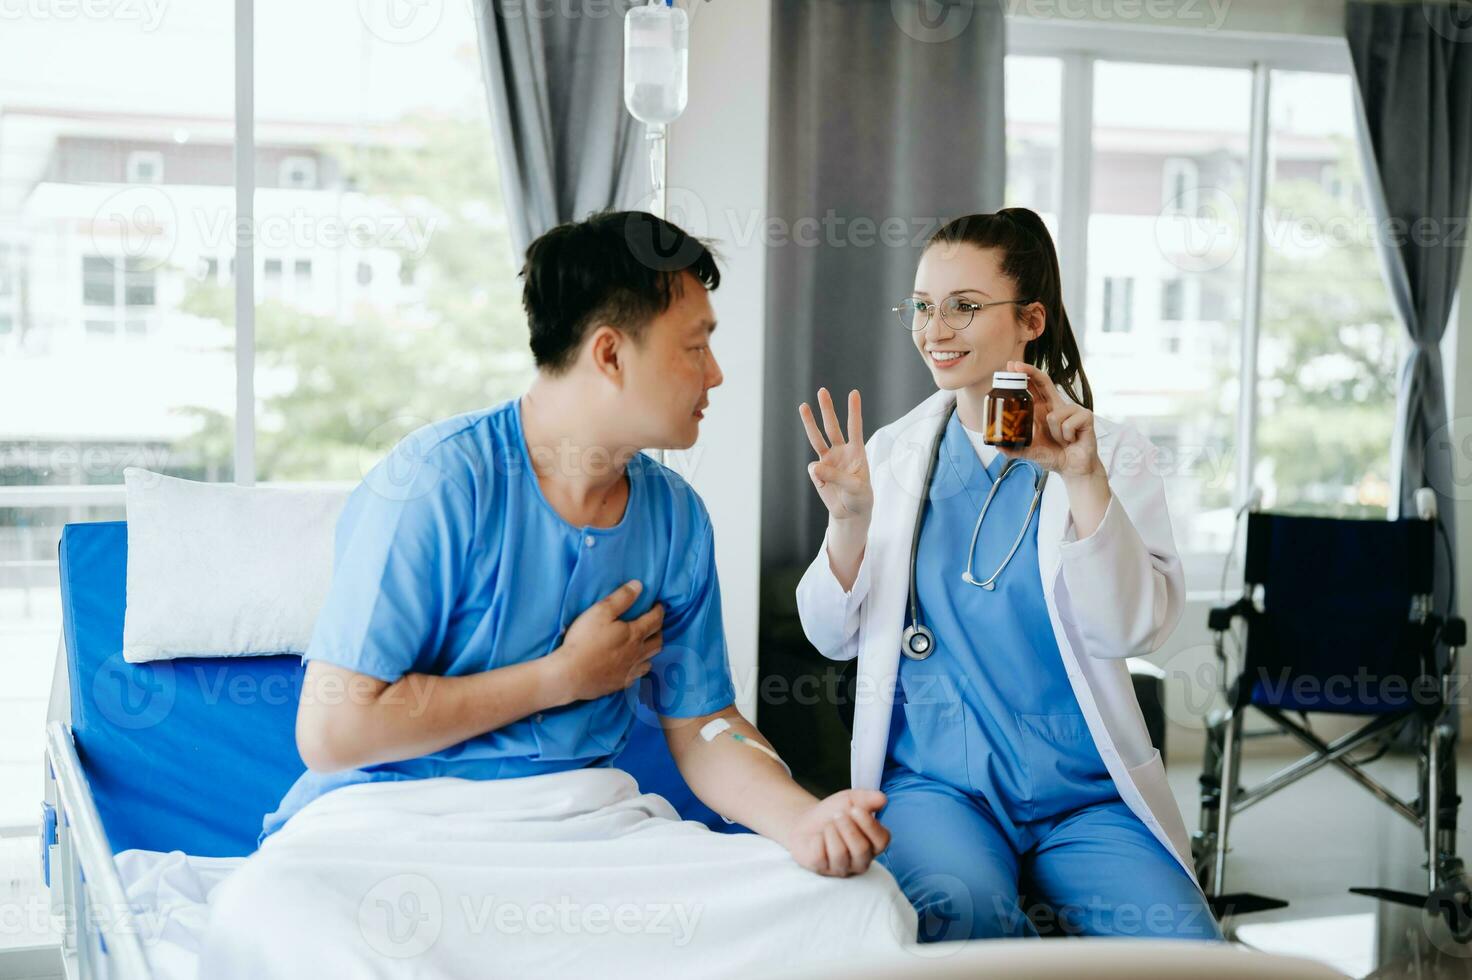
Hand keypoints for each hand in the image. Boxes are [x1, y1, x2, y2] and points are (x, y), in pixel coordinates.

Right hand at [547, 581, 662, 703]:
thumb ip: (621, 598)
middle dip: (658, 630)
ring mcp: (630, 671)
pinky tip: (632, 665)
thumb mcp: (600, 612)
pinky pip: (638, 675)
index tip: (658, 605)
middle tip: (653, 623)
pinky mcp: (621, 684)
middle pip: (658, 641)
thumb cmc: (584, 641)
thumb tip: (639, 586)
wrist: (570, 675)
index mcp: (634, 634)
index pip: (655, 620)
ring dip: (651, 650)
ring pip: (650, 660)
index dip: (659, 610)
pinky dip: (639, 667)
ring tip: (645, 644)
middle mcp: (637, 653)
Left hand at [782, 789, 889, 876]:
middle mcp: (861, 860)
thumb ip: (868, 799)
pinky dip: (816, 841)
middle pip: (861, 849)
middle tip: (837, 815)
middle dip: (847, 828)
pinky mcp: (821, 869)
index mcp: (873, 844)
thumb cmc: (833, 812)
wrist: (806, 820)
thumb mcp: (851, 800)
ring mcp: (841, 868)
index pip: (881, 840)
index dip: (869, 825)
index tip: (855, 809)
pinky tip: (816, 838)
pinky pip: (819, 857)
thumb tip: (882, 799)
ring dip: (831, 832)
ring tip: (827, 826)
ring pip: (840, 854)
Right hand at [798, 388, 872, 526]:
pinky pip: (814, 470)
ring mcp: (828, 460)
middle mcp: (841, 451)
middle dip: (827, 409)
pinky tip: (825, 487)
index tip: (854, 393)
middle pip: (832, 426)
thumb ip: (837, 476)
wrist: (851, 512)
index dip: (854, 411)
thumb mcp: (855, 487)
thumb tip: (814, 466)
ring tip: (803, 406)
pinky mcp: (818, 472)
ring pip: (817, 438)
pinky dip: (818, 477)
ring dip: (810, 422)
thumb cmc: (860, 497)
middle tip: (822, 391)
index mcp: (856, 451)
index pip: (855, 427)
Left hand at [998, 360, 1101, 479]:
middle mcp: (1056, 406)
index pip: (1032, 387)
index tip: (1010, 367)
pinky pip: (1068, 424)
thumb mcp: (1028, 452)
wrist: (1073, 468)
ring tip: (1062, 440)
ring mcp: (1072, 409)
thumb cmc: (1053, 455)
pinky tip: (1072, 440)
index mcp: (1042, 410)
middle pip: (1043, 381)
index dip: (1023, 375)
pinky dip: (1066, 436)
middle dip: (1030, 371)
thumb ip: (1013, 449)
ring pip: (1054, 416)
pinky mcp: (1085, 416)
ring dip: (1055, 434)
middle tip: (1016, 366)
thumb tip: (996, 445)